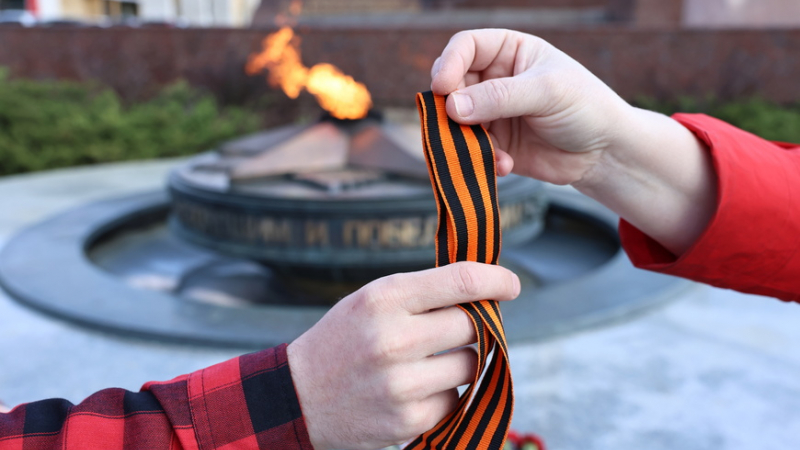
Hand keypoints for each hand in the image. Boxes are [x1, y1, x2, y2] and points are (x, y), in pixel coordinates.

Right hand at [287, 262, 520, 449]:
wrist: (298, 397)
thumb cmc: (344, 340)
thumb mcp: (371, 300)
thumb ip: (423, 293)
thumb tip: (486, 292)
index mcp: (384, 299)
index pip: (460, 281)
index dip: (496, 279)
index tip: (510, 284)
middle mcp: (393, 339)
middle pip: (472, 325)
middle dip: (473, 325)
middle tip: (454, 329)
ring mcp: (401, 384)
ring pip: (471, 364)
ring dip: (460, 361)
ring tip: (426, 362)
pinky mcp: (408, 420)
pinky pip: (455, 399)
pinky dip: (445, 393)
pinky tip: (415, 389)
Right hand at [432, 29, 715, 254]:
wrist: (606, 153)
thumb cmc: (586, 107)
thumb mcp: (546, 91)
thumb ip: (499, 97)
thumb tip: (452, 106)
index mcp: (508, 52)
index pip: (465, 47)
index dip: (449, 63)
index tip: (443, 87)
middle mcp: (494, 80)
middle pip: (452, 87)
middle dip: (450, 107)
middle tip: (454, 123)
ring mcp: (492, 114)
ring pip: (455, 123)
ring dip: (462, 139)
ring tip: (482, 150)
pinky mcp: (494, 145)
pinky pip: (471, 152)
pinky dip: (480, 160)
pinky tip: (504, 164)